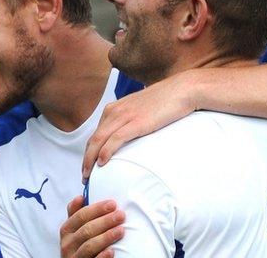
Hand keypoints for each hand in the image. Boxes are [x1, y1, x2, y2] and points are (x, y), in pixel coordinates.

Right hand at [60, 196, 124, 257]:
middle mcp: (68, 243)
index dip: (97, 209)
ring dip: (106, 236)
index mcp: (67, 229)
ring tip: (121, 230)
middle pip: (86, 229)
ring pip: (89, 245)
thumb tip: (81, 196)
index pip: (81, 215)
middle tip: (120, 215)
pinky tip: (112, 251)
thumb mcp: (75, 229)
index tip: (112, 203)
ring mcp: (74, 257)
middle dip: (105, 221)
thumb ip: (77, 213)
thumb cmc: (79, 244)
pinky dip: (102, 256)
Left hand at [82, 71, 196, 181]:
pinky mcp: (136, 122)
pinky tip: (101, 163)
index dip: (89, 152)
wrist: (181, 89)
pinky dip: (105, 152)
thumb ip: (131, 121)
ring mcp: (124, 116)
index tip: (88, 166)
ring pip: (99, 140)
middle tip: (84, 176)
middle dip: (86, 159)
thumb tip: (129, 137)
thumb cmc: (165, 101)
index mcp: (114, 108)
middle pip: (93, 139)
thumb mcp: (140, 110)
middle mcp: (115, 111)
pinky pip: (115, 140)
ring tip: (88, 175)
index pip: (96, 134)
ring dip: (90, 160)